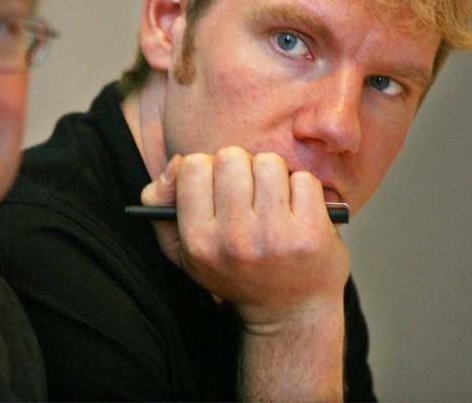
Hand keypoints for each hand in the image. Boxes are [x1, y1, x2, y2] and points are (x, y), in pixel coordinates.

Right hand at [141, 147, 349, 329]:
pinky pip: (304, 179)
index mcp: (198, 241)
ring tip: (273, 200)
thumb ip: (160, 202)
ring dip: (272, 175)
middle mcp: (234, 240)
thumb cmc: (234, 271)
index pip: (193, 167)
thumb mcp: (182, 248)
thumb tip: (176, 163)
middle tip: (247, 190)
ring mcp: (274, 237)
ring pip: (269, 163)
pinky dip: (302, 189)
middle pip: (231, 157)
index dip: (206, 168)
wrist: (289, 313)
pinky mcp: (311, 234)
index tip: (216, 185)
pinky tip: (297, 211)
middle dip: (241, 166)